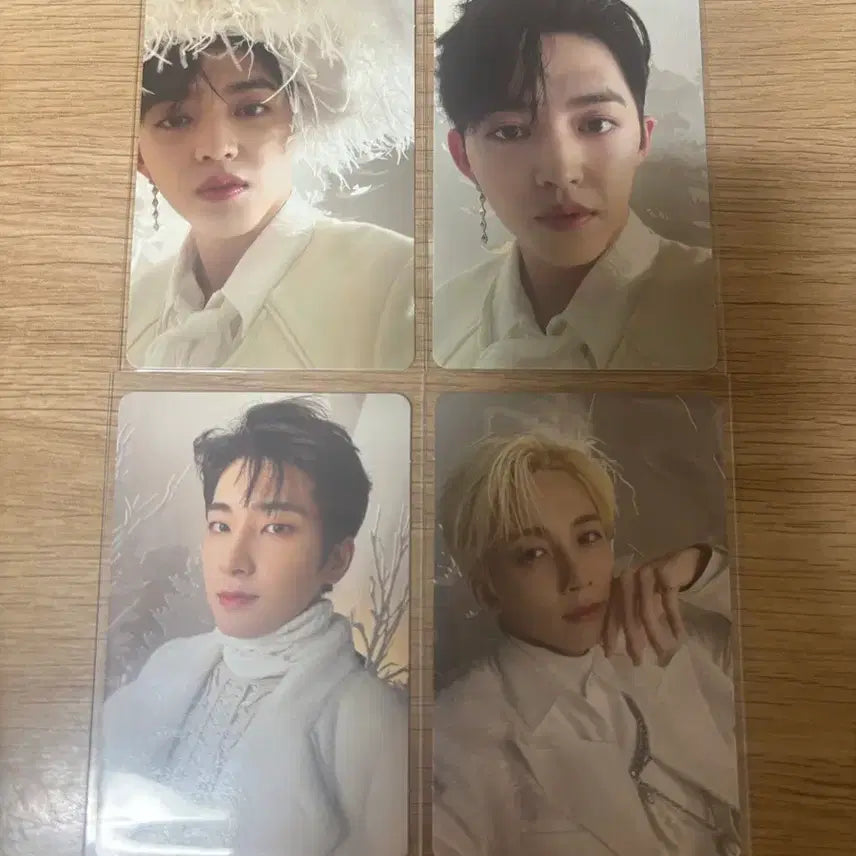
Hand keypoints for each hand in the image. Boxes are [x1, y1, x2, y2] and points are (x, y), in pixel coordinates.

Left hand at [602, 547, 704, 666]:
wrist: (682, 562)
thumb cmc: (657, 586)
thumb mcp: (641, 601)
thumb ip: (630, 616)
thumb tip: (620, 646)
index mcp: (618, 584)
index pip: (610, 612)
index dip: (609, 634)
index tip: (609, 655)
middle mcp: (628, 577)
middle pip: (627, 614)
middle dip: (632, 640)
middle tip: (638, 661)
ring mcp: (646, 573)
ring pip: (646, 612)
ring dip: (655, 636)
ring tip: (662, 653)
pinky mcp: (665, 573)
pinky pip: (669, 604)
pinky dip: (674, 622)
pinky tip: (679, 636)